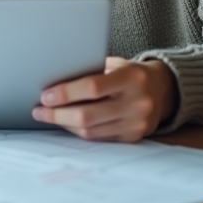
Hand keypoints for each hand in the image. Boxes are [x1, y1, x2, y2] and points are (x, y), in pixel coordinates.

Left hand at [32, 57, 178, 141]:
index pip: (92, 87)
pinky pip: (99, 139)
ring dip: (64, 125)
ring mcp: (137, 123)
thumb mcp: (115, 64)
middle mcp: (137, 102)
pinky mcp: (133, 138)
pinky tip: (66, 124)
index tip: (45, 95)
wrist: (162, 89)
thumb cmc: (129, 73)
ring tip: (47, 116)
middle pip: (88, 115)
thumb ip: (90, 71)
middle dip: (58, 114)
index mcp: (132, 77)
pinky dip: (79, 131)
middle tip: (39, 110)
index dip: (66, 93)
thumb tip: (53, 82)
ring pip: (91, 131)